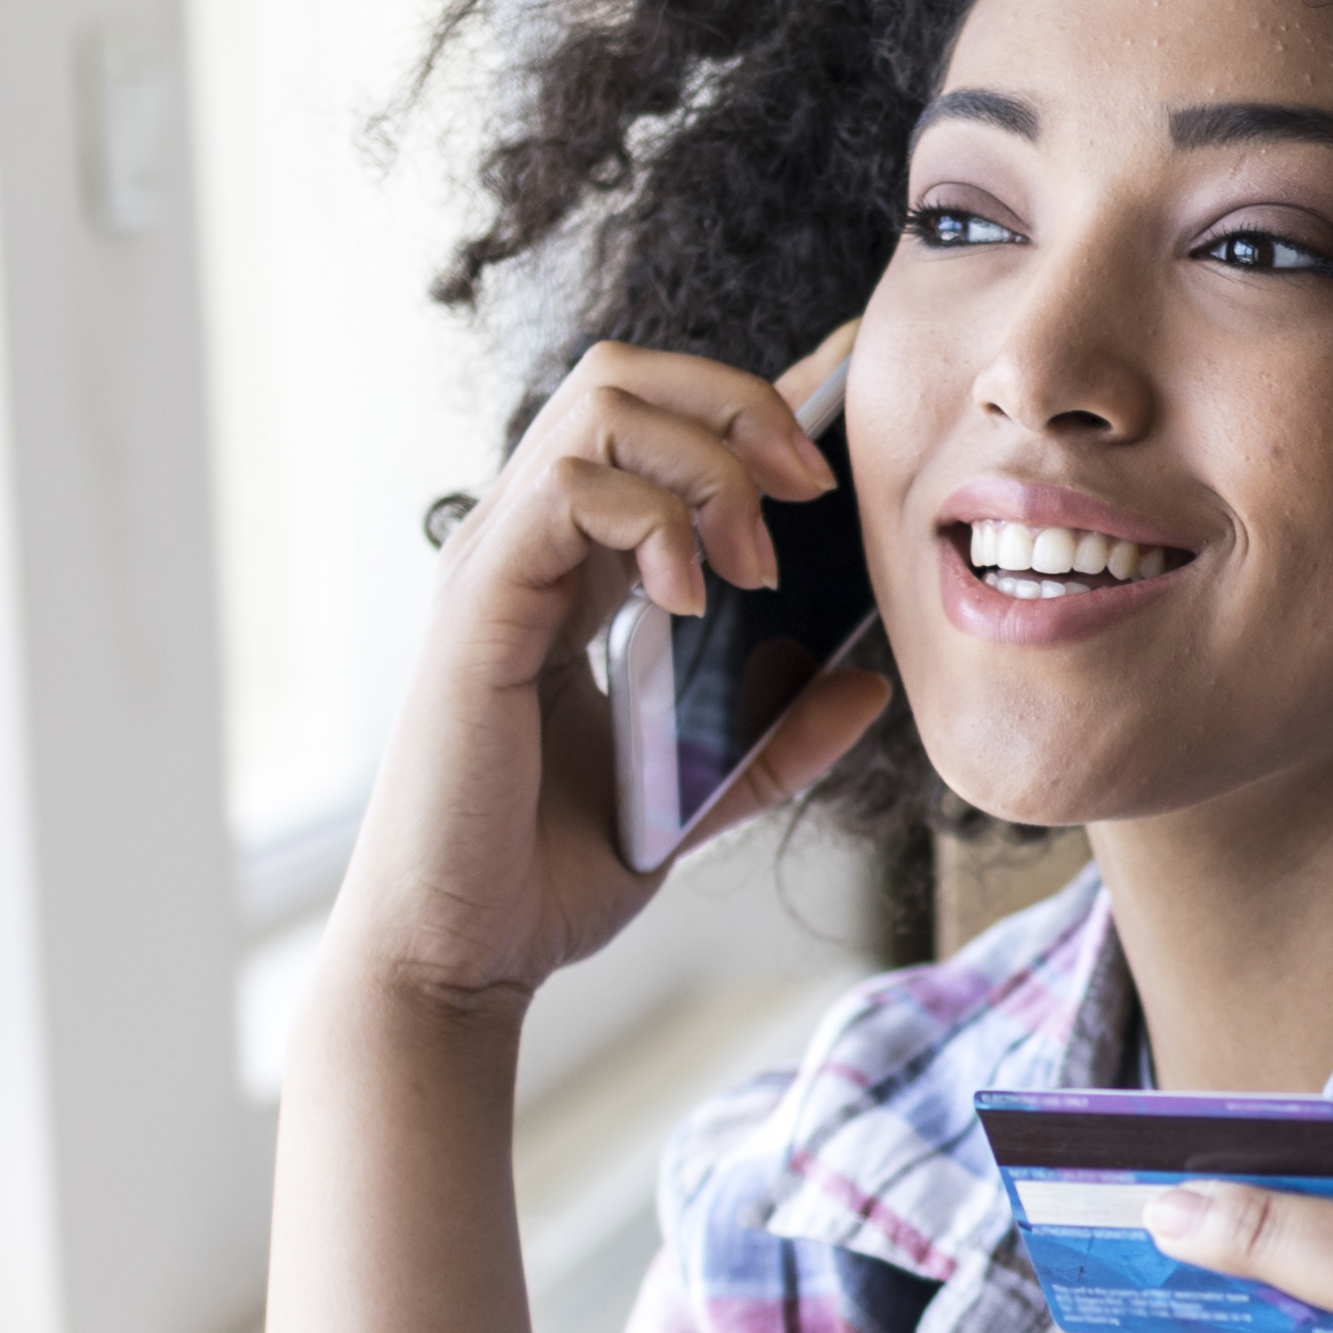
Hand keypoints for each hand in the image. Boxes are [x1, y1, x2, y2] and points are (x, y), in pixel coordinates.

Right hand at [326, 324, 896, 1026]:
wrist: (464, 956)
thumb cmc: (548, 874)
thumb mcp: (701, 792)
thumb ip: (778, 735)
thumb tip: (868, 682)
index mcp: (576, 570)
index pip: (661, 428)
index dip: (756, 393)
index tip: (852, 400)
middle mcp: (530, 546)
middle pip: (628, 376)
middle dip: (741, 402)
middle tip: (814, 488)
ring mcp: (499, 564)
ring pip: (602, 403)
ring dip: (710, 462)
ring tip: (755, 565)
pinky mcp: (481, 605)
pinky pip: (569, 491)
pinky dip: (652, 519)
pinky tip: (691, 598)